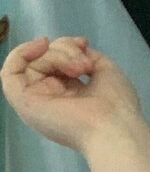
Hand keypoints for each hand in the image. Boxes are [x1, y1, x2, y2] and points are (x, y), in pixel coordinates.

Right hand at [0, 34, 142, 153]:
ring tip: (79, 67)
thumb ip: (84, 55)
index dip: (67, 47)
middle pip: (45, 60)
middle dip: (64, 49)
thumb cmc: (117, 105)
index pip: (57, 64)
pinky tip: (41, 46)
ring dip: (56, 55)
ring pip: (34, 62)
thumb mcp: (105, 70)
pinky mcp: (23, 102)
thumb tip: (75, 45)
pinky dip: (21, 53)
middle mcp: (51, 100)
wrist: (115, 128)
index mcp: (70, 97)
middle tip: (84, 63)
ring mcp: (36, 102)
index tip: (84, 43)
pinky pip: (10, 71)